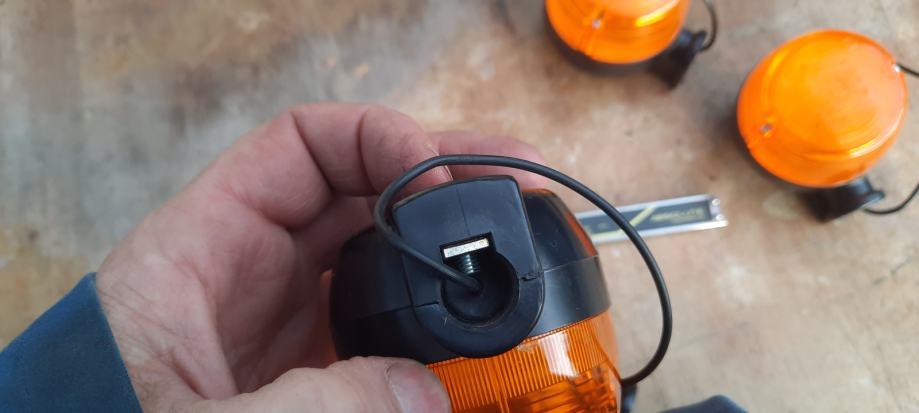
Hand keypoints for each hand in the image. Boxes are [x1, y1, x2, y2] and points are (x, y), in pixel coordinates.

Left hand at [96, 103, 544, 411]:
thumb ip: (311, 405)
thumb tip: (423, 394)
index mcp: (202, 246)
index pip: (301, 146)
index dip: (378, 139)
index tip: (439, 176)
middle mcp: (253, 270)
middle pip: (360, 188)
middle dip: (441, 174)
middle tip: (517, 178)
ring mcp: (288, 320)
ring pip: (380, 251)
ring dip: (447, 237)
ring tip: (514, 231)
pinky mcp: (312, 368)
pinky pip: (383, 318)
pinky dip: (432, 312)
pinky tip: (473, 318)